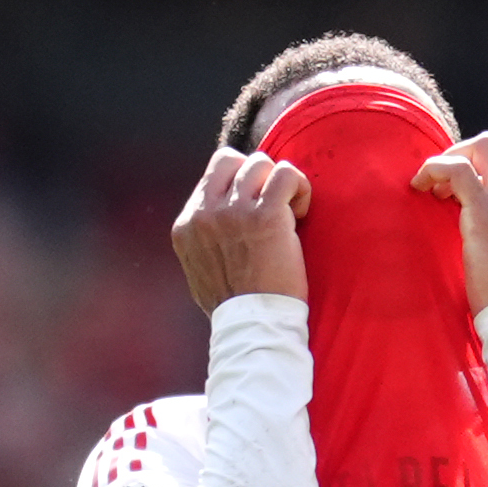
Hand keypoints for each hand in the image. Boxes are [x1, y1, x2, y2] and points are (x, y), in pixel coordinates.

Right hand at [171, 148, 312, 314]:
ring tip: (289, 215)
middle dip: (257, 178)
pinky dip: (299, 187)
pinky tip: (300, 214)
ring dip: (279, 185)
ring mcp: (234, 211)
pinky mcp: (266, 216)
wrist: (252, 326)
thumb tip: (216, 220)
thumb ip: (203, 238)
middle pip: (234, 161)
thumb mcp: (200, 267)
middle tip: (271, 208)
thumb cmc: (234, 305)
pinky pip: (287, 174)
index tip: (253, 212)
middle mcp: (205, 213)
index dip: (239, 186)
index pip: (213, 175)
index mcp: (187, 224)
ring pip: (261, 164)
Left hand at [410, 131, 487, 315]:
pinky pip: (457, 168)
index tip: (458, 196)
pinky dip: (434, 168)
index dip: (480, 173)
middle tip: (444, 183)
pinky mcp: (486, 210)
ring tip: (432, 187)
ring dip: (452, 157)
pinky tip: (419, 185)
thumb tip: (487, 242)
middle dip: (466, 153)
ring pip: (484, 145)